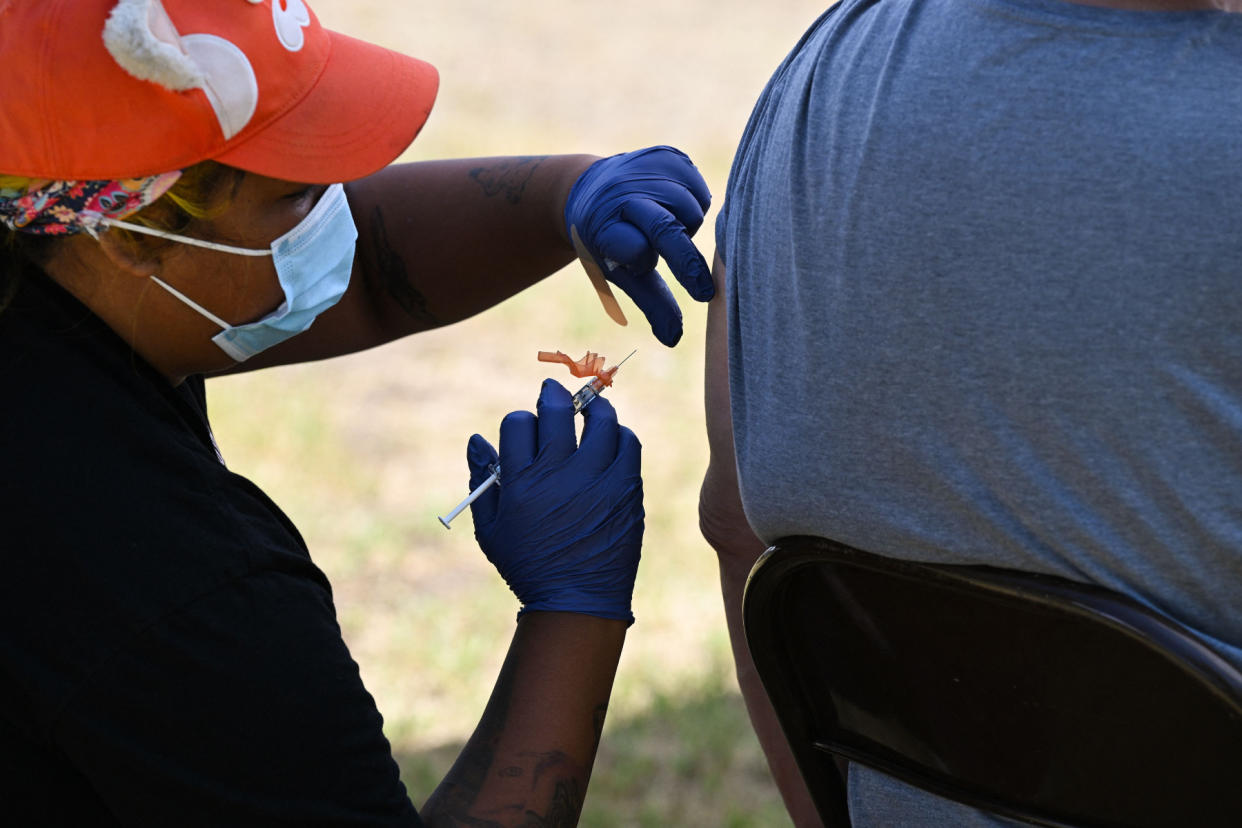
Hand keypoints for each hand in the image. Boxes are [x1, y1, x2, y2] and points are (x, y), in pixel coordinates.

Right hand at [466, 379, 643, 623]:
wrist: (577, 602)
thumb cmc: (529, 567)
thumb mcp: (491, 530)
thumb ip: (481, 481)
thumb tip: (477, 440)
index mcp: (522, 483)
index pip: (519, 423)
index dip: (521, 420)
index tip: (527, 427)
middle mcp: (559, 475)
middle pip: (558, 411)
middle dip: (552, 395)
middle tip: (553, 392)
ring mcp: (597, 480)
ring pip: (600, 420)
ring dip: (592, 408)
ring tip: (589, 408)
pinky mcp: (626, 489)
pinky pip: (627, 444)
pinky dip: (619, 434)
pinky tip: (610, 439)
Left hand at [564, 146, 713, 346]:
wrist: (589, 190)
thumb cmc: (609, 243)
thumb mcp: (621, 275)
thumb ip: (651, 303)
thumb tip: (674, 339)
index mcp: (603, 225)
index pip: (634, 248)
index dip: (650, 264)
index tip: (692, 292)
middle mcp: (623, 193)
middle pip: (664, 229)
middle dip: (687, 261)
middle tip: (706, 291)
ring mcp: (645, 170)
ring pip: (690, 209)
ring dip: (688, 227)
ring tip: (669, 230)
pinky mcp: (666, 155)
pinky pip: (699, 189)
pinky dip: (696, 204)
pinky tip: (677, 208)